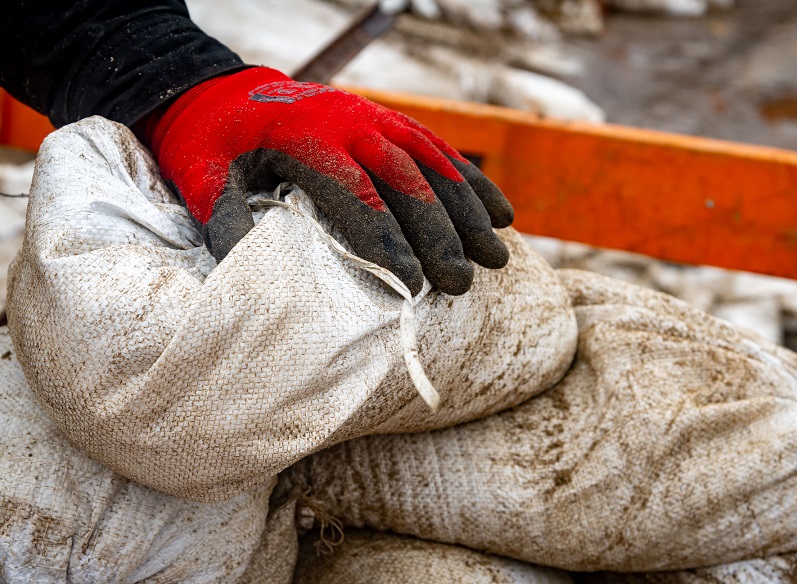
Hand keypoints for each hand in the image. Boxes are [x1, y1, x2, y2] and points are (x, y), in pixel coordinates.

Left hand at [141, 66, 512, 294]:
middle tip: (460, 283)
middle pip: (407, 181)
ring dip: (468, 210)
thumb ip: (226, 225)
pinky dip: (472, 181)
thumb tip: (255, 278)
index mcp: (307, 139)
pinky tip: (501, 213)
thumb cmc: (212, 145)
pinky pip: (439, 149)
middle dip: (438, 235)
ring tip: (496, 256)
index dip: (386, 243)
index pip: (357, 197)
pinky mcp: (388, 120)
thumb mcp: (201, 181)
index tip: (410, 285)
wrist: (221, 90)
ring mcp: (374, 116)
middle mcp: (351, 123)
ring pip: (434, 163)